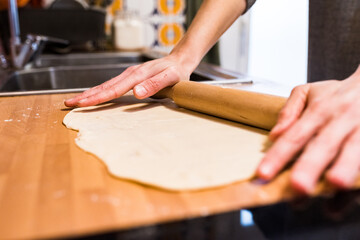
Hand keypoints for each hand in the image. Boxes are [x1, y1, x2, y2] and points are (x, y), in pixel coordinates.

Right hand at [64, 54, 192, 106]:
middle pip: (104, 87)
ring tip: (75, 101)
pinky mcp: (130, 78)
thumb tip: (136, 93)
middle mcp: (129, 75)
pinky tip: (93, 95)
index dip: (97, 97)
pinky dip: (99, 91)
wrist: (178, 62)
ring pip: (105, 85)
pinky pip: (111, 85)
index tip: (83, 103)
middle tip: (68, 103)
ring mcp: (128, 76)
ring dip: (89, 93)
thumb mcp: (170, 78)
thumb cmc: (175, 72)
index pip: (113, 89)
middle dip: (85, 96)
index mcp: (137, 76)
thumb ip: (154, 85)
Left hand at [257, 66, 359, 193]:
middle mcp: (340, 120)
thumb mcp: (308, 92)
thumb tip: (274, 135)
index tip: (264, 173)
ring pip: (353, 149)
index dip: (278, 155)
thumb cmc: (337, 93)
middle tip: (297, 186)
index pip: (294, 136)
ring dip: (345, 167)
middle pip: (323, 145)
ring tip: (335, 184)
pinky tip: (350, 190)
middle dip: (310, 166)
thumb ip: (289, 111)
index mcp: (319, 110)